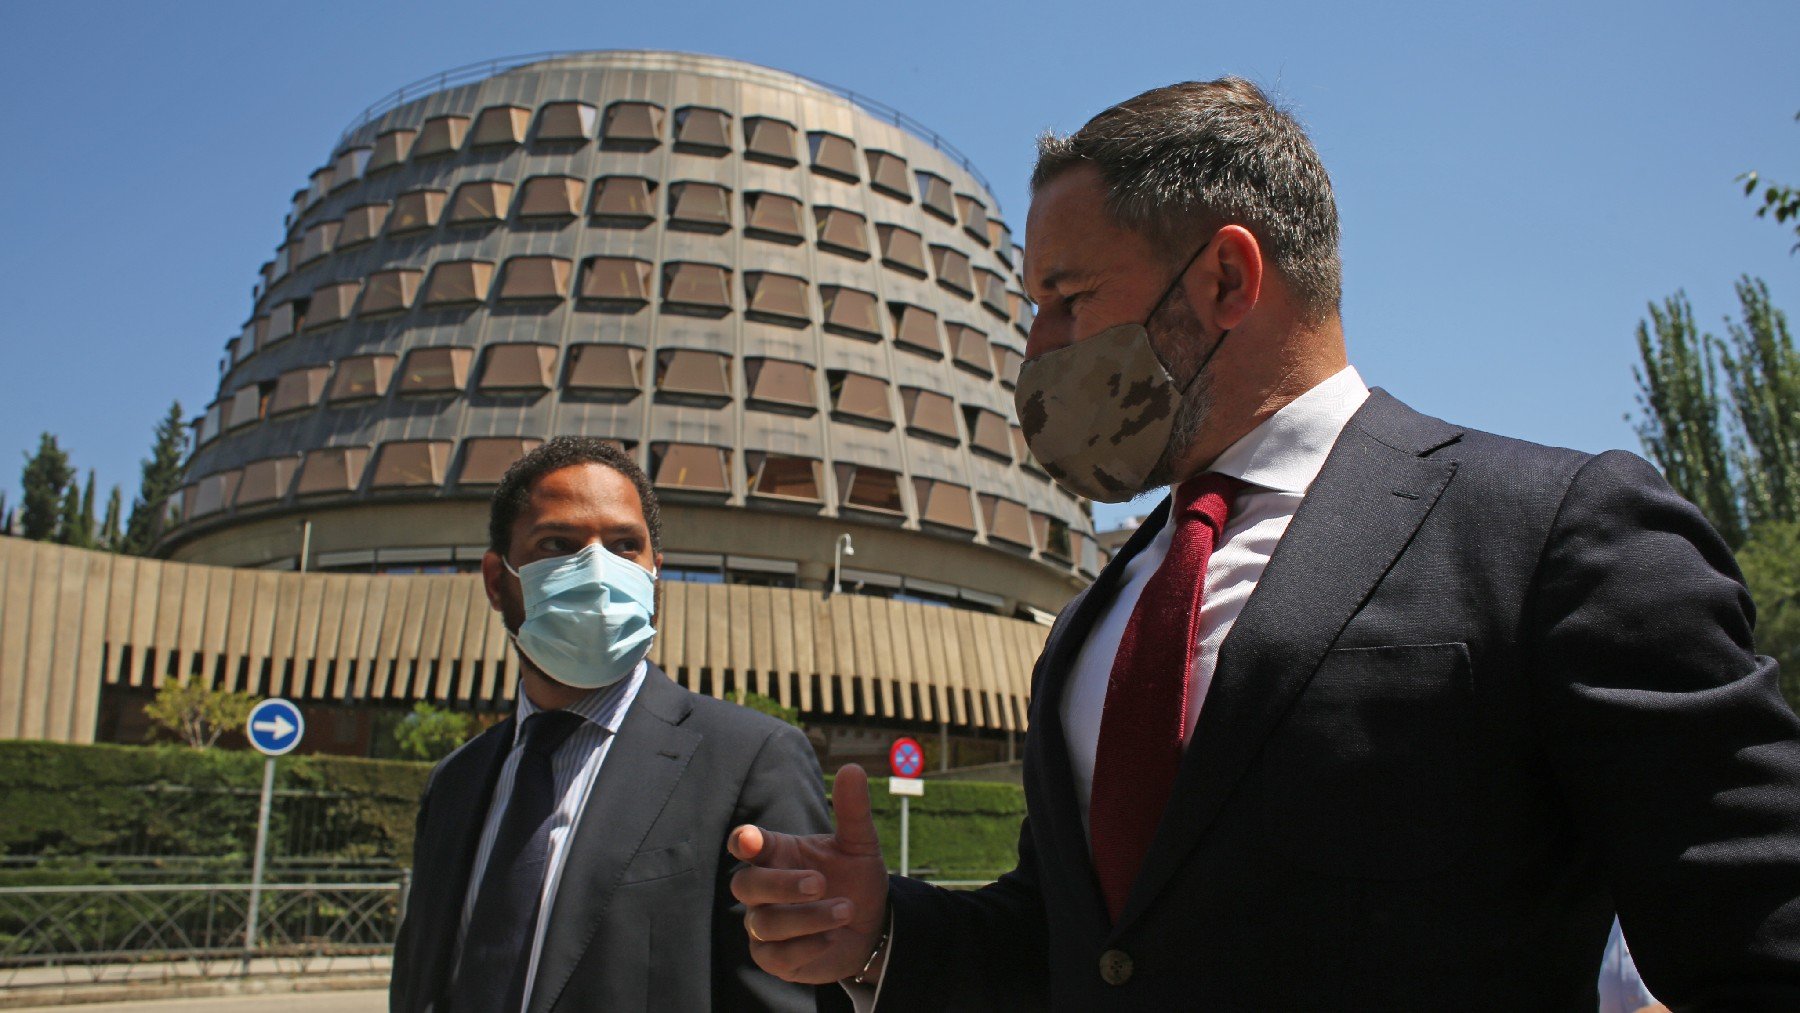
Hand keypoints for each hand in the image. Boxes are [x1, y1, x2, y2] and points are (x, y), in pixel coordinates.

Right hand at [729, 763, 890, 983]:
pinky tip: (831, 937)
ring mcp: (765, 925)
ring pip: (766, 923)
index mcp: (777, 854)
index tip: (749, 840)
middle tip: (820, 883)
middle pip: (746, 885)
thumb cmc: (855, 880)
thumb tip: (852, 768)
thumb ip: (853, 810)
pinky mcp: (774, 958)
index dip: (743, 842)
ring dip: (807, 917)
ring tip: (846, 910)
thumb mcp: (860, 844)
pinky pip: (775, 955)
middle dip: (781, 885)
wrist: (872, 927)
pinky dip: (806, 946)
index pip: (746, 845)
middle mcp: (764, 890)